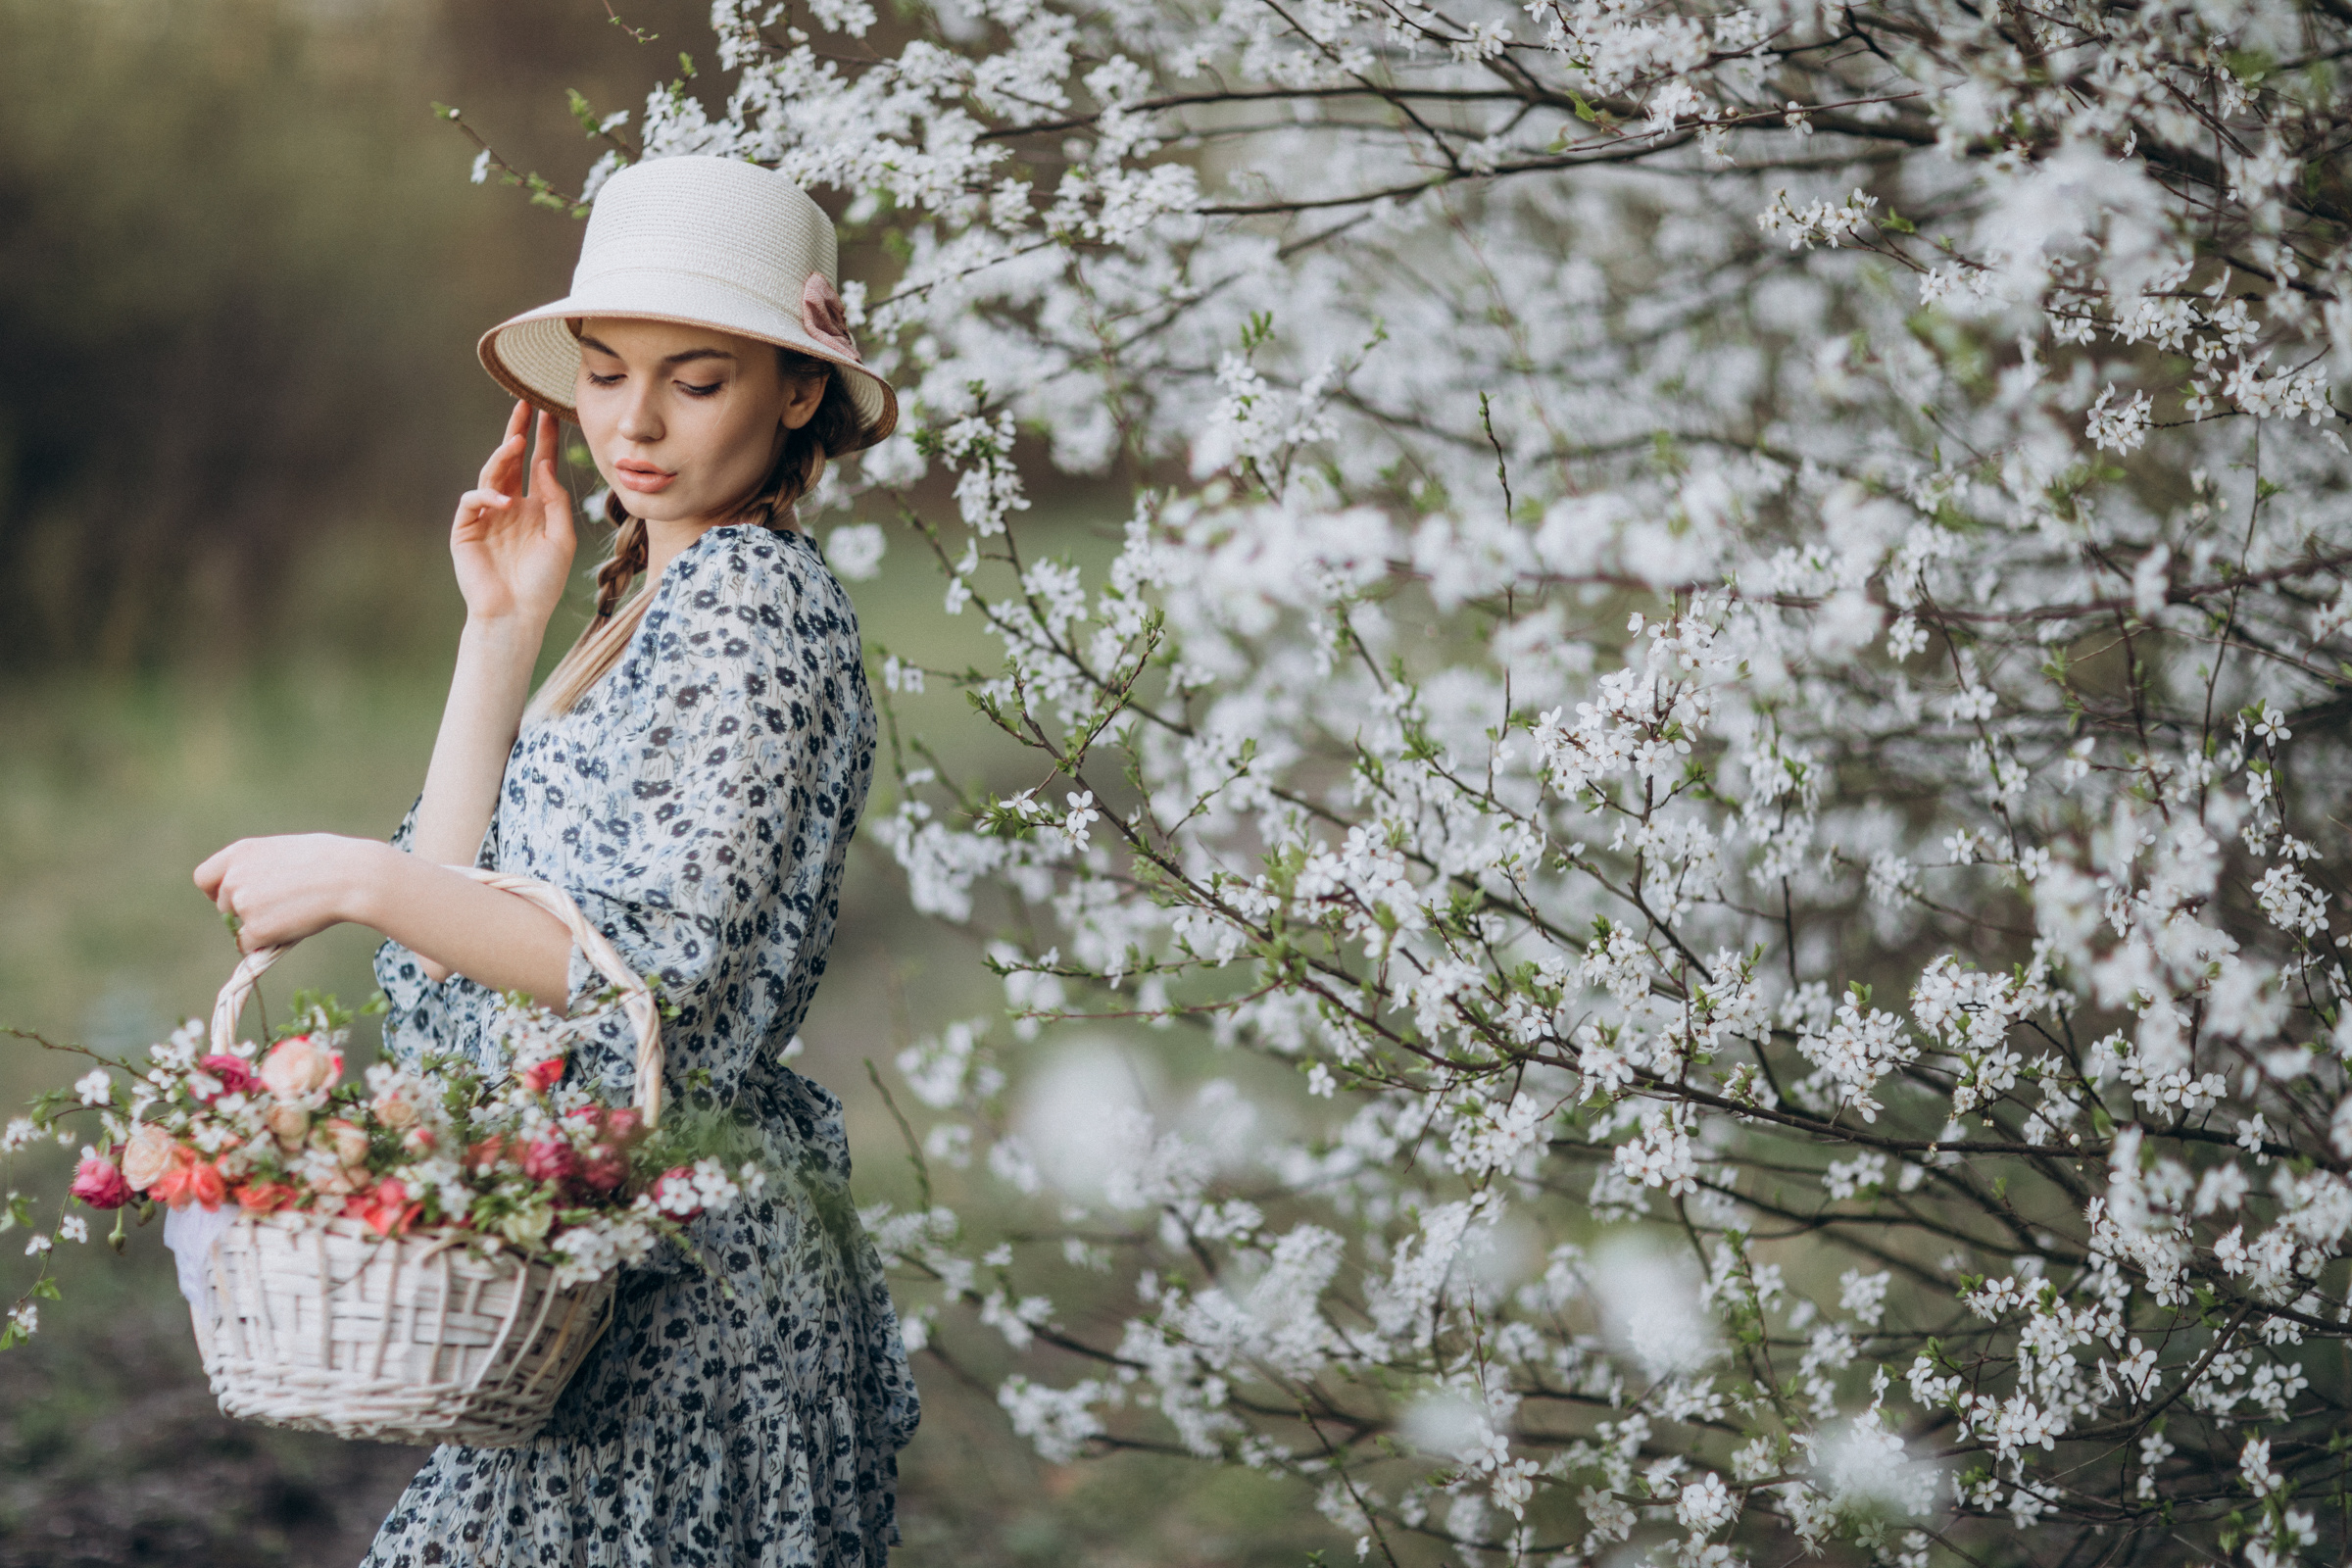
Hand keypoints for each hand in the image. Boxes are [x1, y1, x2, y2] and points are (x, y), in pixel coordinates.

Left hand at [193, 836, 389, 953]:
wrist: (352, 877)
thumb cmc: (331, 860)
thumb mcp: (284, 851)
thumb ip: (259, 867)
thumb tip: (253, 891)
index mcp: (240, 852)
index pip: (204, 877)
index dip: (215, 890)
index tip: (232, 897)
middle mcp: (233, 877)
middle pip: (223, 906)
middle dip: (245, 911)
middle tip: (281, 908)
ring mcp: (242, 904)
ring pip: (239, 927)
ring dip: (259, 926)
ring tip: (295, 913)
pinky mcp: (256, 929)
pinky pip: (250, 945)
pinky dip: (267, 942)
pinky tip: (293, 927)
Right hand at [452, 402, 576, 626]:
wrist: (517, 614)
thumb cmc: (543, 582)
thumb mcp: (562, 538)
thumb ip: (555, 500)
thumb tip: (543, 465)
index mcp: (535, 508)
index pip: (539, 465)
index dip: (544, 439)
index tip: (549, 412)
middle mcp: (510, 506)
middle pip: (511, 461)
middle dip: (517, 432)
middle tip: (524, 405)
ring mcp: (487, 516)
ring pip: (491, 474)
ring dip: (502, 456)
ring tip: (516, 443)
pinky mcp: (466, 528)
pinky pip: (472, 500)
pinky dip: (486, 495)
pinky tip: (503, 500)